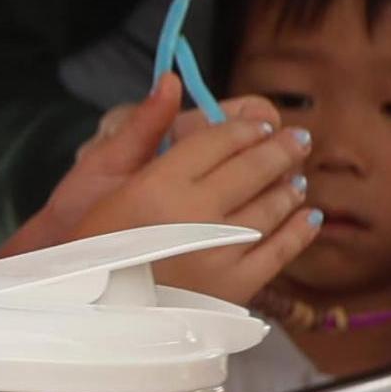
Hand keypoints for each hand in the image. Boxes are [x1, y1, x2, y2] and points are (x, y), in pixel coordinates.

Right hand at [22, 79, 318, 304]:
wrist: (84, 311)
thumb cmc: (88, 241)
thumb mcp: (100, 180)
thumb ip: (141, 128)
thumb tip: (172, 80)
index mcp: (158, 185)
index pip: (221, 138)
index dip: (247, 126)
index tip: (262, 124)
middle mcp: (194, 216)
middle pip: (256, 166)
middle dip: (282, 148)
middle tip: (298, 140)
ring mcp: (217, 253)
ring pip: (274, 205)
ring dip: (289, 187)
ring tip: (294, 181)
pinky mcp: (232, 287)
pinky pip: (281, 250)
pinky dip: (300, 230)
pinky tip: (306, 217)